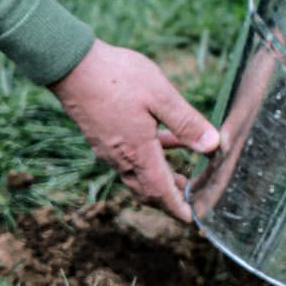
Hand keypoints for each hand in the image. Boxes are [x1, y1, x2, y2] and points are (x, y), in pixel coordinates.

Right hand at [48, 39, 218, 220]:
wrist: (72, 65)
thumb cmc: (117, 77)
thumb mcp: (161, 96)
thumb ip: (187, 123)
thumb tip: (213, 146)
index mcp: (137, 152)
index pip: (160, 192)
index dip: (178, 208)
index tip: (193, 221)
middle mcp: (121, 157)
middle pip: (148, 190)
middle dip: (170, 200)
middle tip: (193, 203)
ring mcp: (109, 148)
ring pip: (139, 175)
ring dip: (161, 180)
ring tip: (184, 178)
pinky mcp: (103, 135)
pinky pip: (131, 157)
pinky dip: (151, 158)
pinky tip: (167, 140)